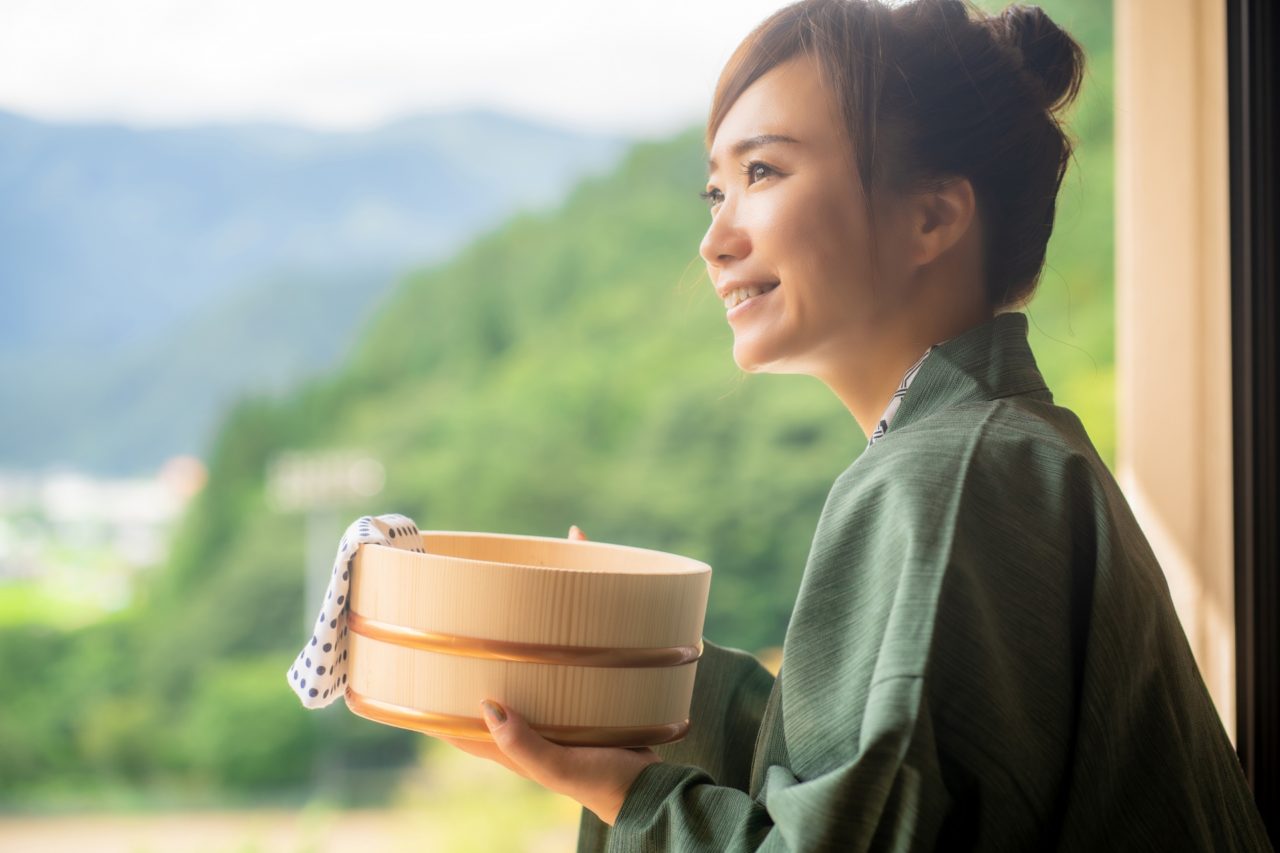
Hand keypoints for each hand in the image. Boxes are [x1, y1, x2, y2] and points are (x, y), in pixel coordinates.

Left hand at [433, 523, 662, 826]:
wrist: (651, 783)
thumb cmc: (602, 782)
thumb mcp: (559, 767)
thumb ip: (523, 744)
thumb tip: (488, 706)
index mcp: (508, 740)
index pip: (451, 716)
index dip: (425, 695)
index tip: (405, 664)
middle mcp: (524, 716)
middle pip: (484, 677)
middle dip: (467, 649)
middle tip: (450, 607)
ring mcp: (552, 701)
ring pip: (524, 657)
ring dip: (514, 626)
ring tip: (502, 586)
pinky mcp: (582, 688)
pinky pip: (565, 649)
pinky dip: (566, 619)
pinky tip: (576, 583)